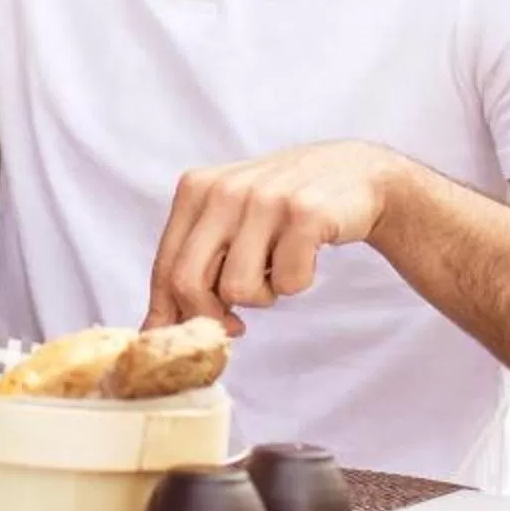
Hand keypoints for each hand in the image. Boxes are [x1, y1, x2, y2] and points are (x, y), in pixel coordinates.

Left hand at [146, 142, 405, 333]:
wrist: (356, 175)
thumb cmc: (282, 210)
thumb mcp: (229, 224)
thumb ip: (191, 266)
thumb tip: (153, 331)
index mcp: (195, 189)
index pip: (164, 268)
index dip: (173, 314)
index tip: (194, 336)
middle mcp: (223, 190)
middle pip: (188, 283)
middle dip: (211, 315)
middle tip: (237, 321)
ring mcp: (263, 199)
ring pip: (238, 290)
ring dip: (263, 296)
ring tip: (277, 268)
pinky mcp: (305, 213)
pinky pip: (288, 282)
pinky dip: (299, 282)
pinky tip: (307, 254)